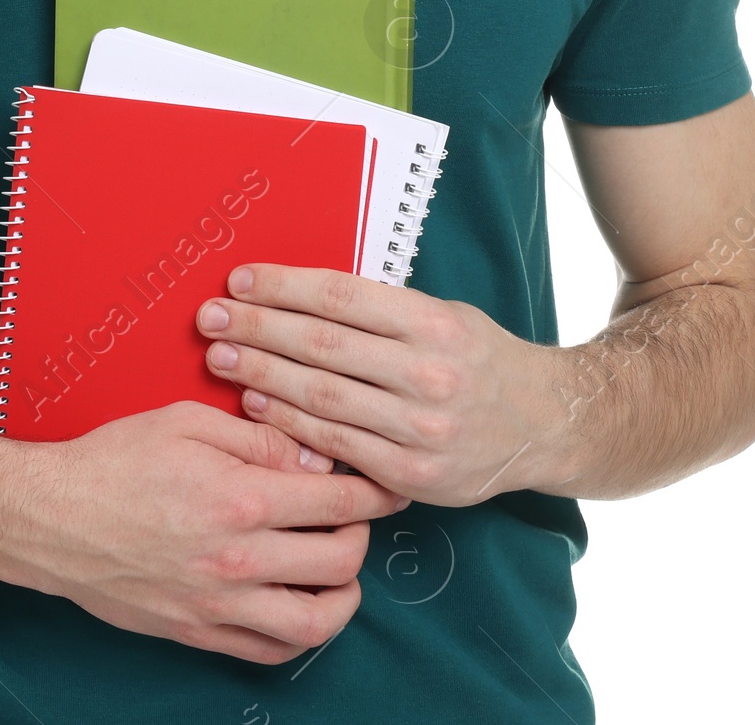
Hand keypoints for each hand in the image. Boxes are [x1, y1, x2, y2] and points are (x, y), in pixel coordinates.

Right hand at [0, 400, 406, 662]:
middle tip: (357, 514)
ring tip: (341, 567)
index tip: (389, 483)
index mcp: (241, 498)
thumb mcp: (188, 422)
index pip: (338, 499)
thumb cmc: (116, 460)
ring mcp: (219, 604)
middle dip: (363, 533)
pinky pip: (268, 650)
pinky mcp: (199, 632)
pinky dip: (299, 634)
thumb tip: (314, 454)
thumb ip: (259, 437)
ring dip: (344, 595)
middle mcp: (238, 559)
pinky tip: (300, 602)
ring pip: (315, 622)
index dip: (375, 490)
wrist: (54, 517)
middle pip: (340, 560)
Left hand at [196, 266, 564, 505]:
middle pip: (321, 344)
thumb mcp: (444, 313)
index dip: (282, 286)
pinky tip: (257, 405)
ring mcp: (419, 429)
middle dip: (258, 326)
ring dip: (262, 374)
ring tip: (222, 356)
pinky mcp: (411, 474)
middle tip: (210, 317)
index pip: (340, 296)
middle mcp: (427, 373)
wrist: (544, 425)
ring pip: (322, 396)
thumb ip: (381, 310)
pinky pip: (336, 446)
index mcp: (432, 322)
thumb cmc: (480, 358)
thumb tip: (299, 293)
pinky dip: (290, 424)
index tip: (239, 280)